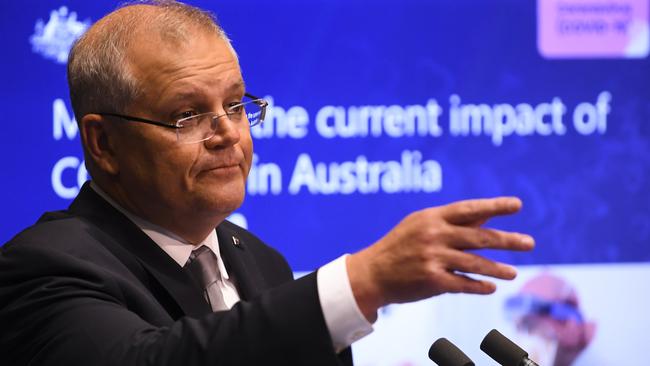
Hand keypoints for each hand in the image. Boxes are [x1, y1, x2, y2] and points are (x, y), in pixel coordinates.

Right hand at [347, 197, 534, 320]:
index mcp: (432, 218)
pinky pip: (463, 284)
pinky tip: (491, 288)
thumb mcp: (421, 225)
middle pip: (480, 237)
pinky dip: (479, 286)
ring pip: (476, 263)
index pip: (469, 209)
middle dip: (508, 240)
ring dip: (498, 269)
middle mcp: (434, 235)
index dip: (494, 206)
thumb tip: (487, 215)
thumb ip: (453, 221)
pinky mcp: (432, 280)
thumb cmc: (400, 246)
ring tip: (513, 273)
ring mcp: (433, 258)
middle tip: (529, 242)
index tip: (517, 204)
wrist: (373, 273)